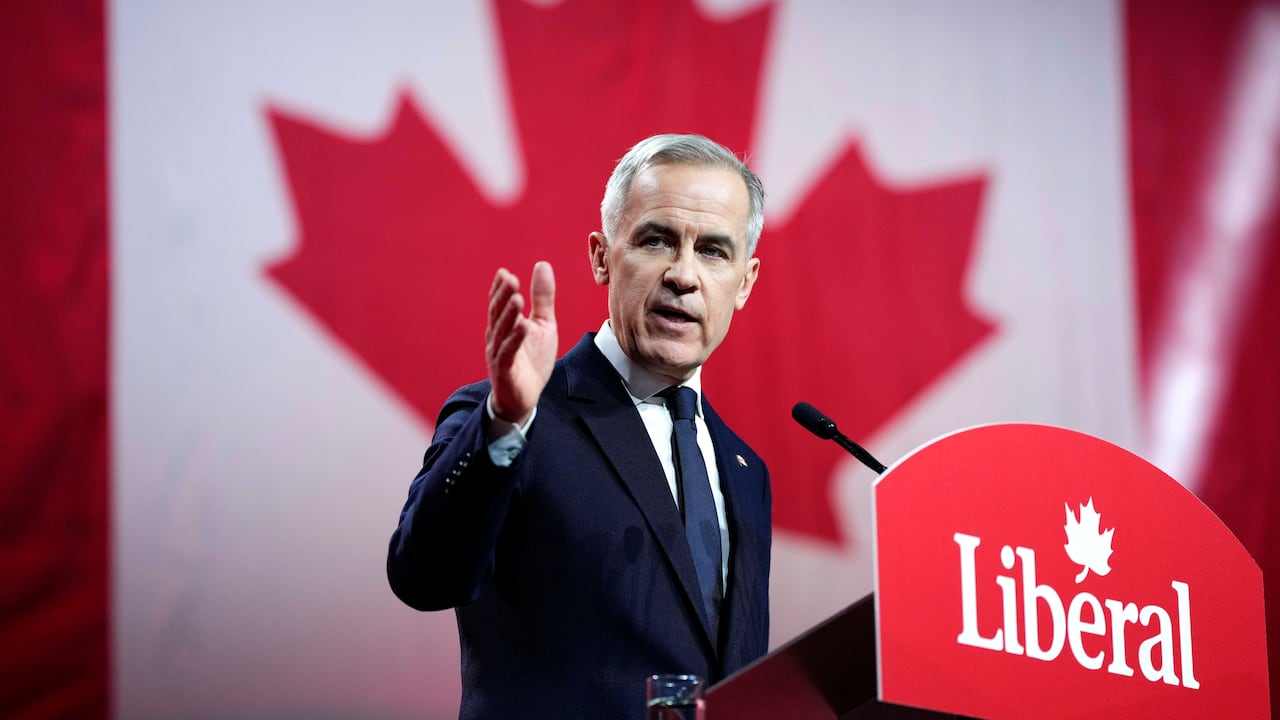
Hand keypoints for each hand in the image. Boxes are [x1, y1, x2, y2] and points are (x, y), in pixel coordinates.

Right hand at [486, 261, 556, 424]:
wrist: (526, 397)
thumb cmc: (532, 360)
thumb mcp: (542, 324)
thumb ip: (542, 297)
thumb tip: (542, 265)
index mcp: (504, 325)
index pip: (499, 303)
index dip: (499, 289)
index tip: (504, 272)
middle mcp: (497, 337)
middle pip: (498, 313)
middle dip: (502, 296)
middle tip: (509, 278)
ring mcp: (499, 354)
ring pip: (502, 331)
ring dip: (508, 314)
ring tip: (516, 297)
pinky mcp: (505, 370)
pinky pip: (508, 352)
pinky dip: (515, 338)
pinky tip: (524, 326)